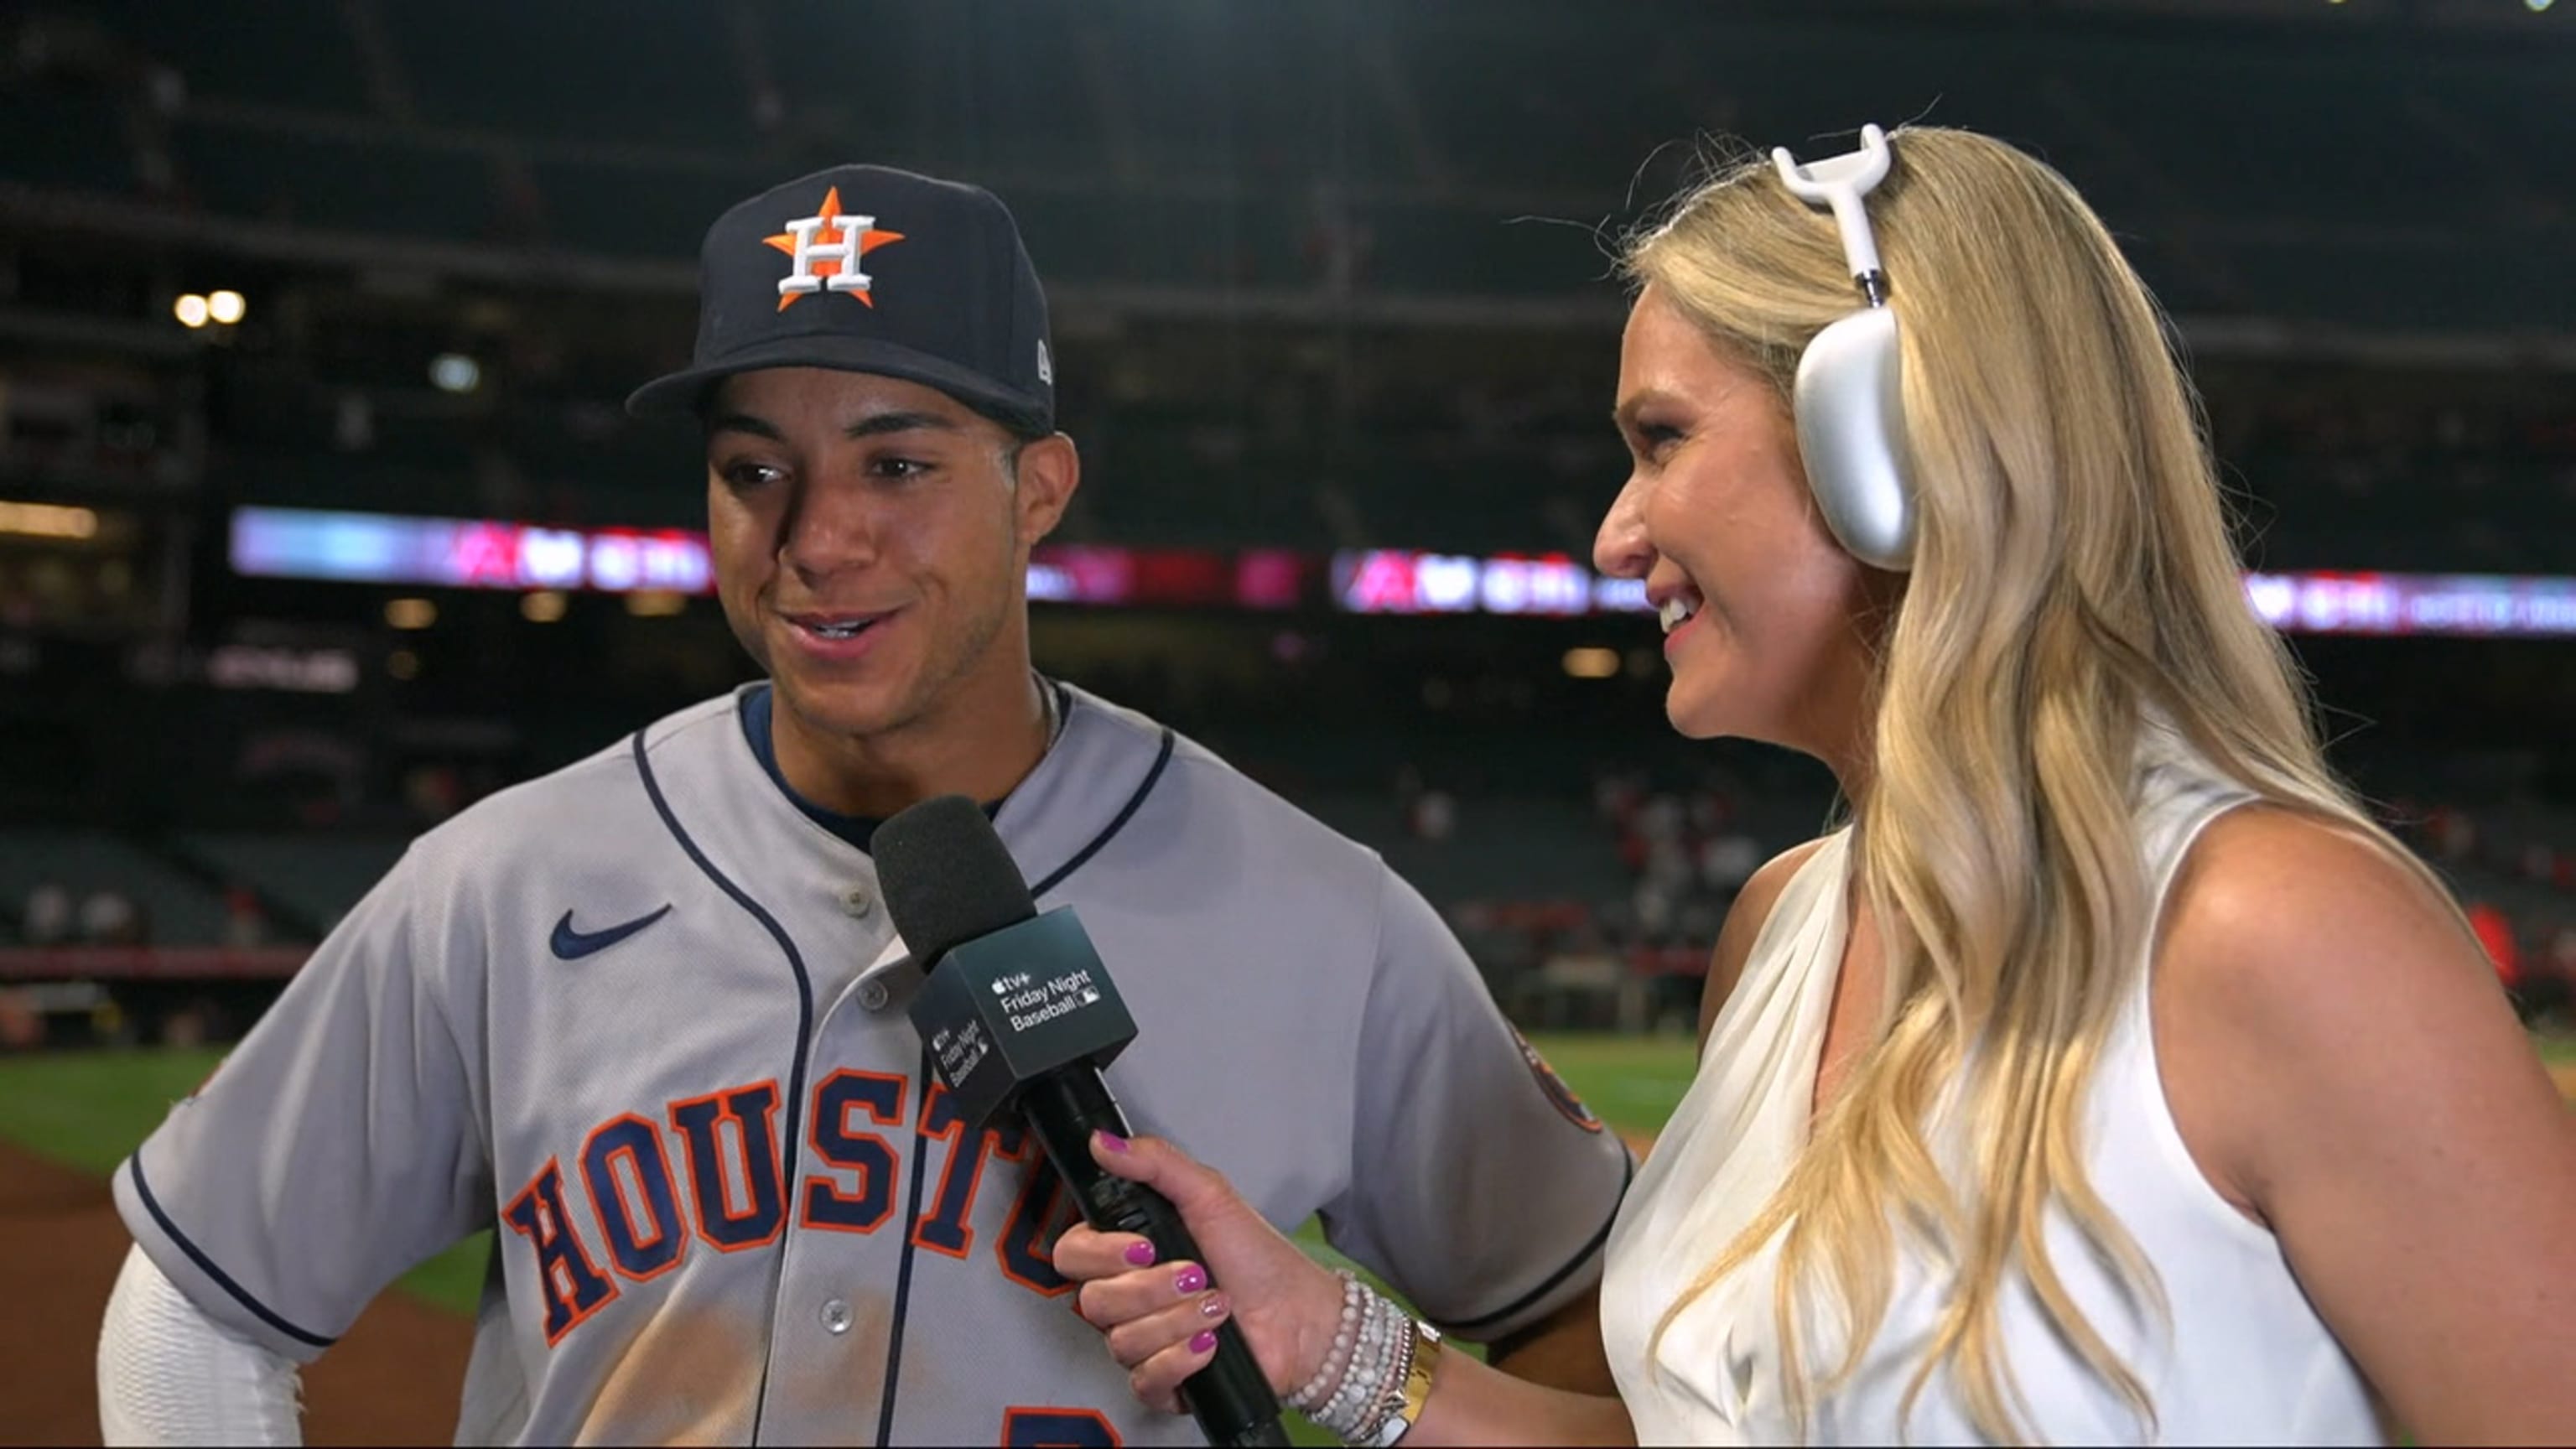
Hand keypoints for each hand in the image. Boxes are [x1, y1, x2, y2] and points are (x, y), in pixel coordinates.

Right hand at [1051, 1131, 1345, 1414]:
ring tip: (1218, 1306)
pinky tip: (1210, 1343)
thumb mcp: (1209, 1194)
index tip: (1144, 1246)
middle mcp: (1128, 1298)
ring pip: (1121, 1340)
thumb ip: (1155, 1163)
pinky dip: (1181, 1359)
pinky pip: (1145, 1379)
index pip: (1072, 1254)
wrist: (1299, 1314)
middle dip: (1150, 1288)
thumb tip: (1103, 1142)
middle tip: (1195, 1274)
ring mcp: (1141, 1342)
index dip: (1100, 1254)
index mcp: (1128, 1252)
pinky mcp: (1161, 1382)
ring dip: (1177, 1320)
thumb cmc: (1257, 1256)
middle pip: (1093, 1301)